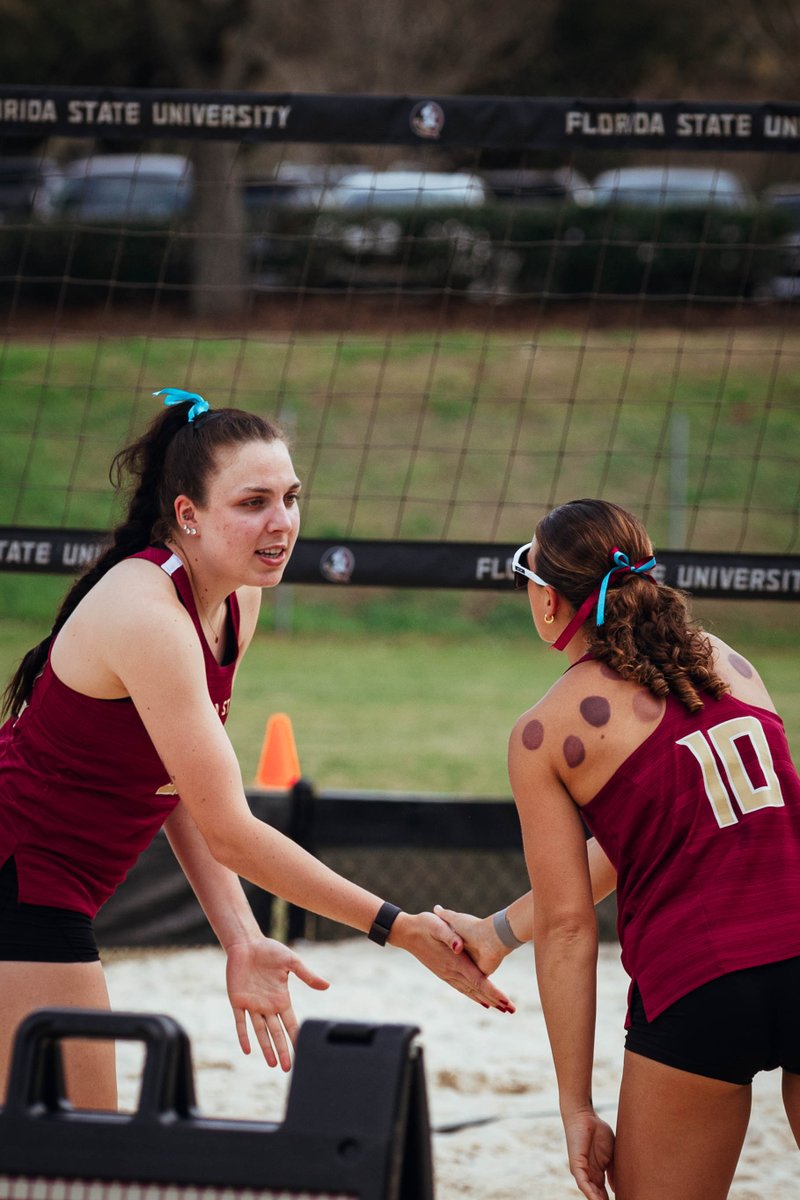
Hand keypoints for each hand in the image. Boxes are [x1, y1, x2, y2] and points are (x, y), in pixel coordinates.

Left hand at [225, 937, 329, 1071]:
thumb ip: (306, 975)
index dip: (296, 1036)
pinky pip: (241, 1022)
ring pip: (260, 1031)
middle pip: (276, 1032)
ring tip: (273, 1064)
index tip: (302, 1051)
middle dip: (283, 1050)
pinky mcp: (238, 1001)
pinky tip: (248, 1049)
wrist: (247, 943)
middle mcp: (267, 1006)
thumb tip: (326, 986)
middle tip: (288, 1068)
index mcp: (281, 998)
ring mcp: (252, 1005)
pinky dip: (244, 1036)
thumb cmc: (270, 950)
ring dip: (266, 1048)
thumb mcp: (291, 962)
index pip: (290, 1022)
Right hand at [390, 911, 514, 1012]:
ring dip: (487, 1000)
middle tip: (512, 1010)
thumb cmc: (424, 924)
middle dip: (496, 1000)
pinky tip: (481, 1000)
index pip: (478, 981)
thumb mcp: (437, 924)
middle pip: (478, 990)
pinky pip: (462, 988)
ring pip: (471, 991)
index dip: (493, 991)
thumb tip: (458, 945)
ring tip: (502, 1009)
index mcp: (454, 961)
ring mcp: (447, 974)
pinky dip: (474, 995)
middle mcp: (451, 971)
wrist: (407, 932)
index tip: (506, 1001)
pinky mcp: (444, 973)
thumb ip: (449, 935)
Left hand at [563, 1107, 614, 1199]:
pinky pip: (582, 1182)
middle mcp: (589, 1175)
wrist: (584, 1116)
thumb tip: (615, 1189)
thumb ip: (613, 1171)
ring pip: (590, 1192)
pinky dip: (589, 1192)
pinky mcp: (577, 1165)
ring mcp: (582, 1171)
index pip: (604, 1193)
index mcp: (597, 1173)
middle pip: (597, 1196)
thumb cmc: (597, 1131)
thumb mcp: (610, 1154)